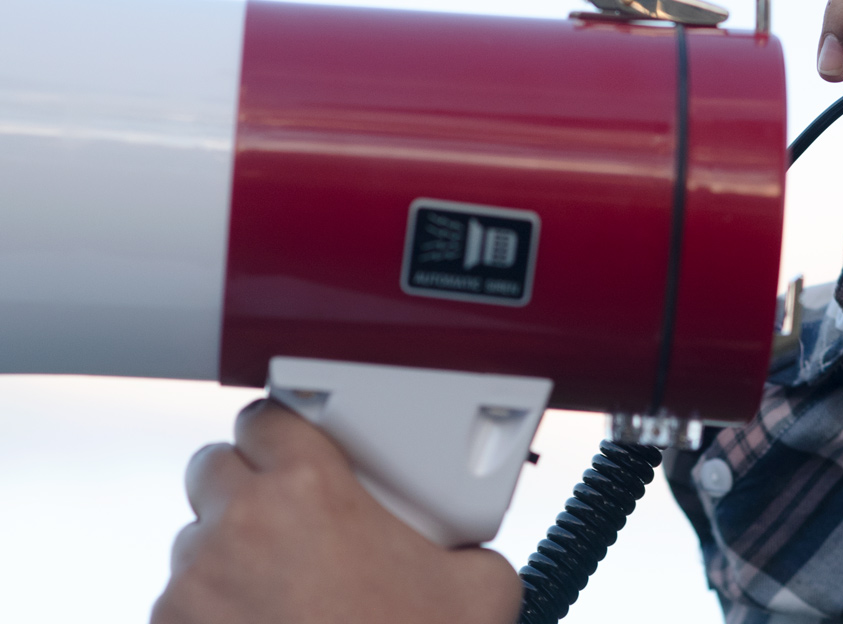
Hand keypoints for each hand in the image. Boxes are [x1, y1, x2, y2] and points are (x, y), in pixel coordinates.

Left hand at [153, 399, 521, 623]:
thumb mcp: (481, 584)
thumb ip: (464, 543)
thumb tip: (463, 548)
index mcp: (309, 488)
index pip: (266, 417)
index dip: (285, 431)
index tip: (301, 449)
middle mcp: (240, 525)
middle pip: (214, 467)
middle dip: (248, 487)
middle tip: (293, 518)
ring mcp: (194, 586)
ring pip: (194, 540)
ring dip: (228, 553)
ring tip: (284, 589)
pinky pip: (182, 604)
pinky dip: (215, 612)